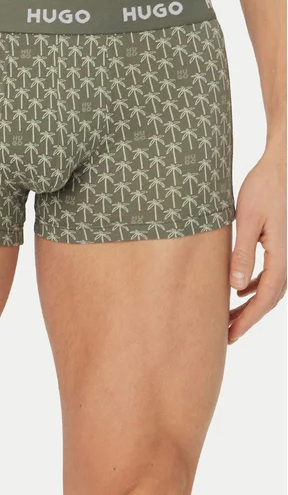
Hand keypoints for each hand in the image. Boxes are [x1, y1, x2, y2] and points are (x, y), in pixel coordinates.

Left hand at [229, 147, 286, 342]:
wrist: (276, 170)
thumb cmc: (260, 191)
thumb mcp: (246, 221)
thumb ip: (242, 253)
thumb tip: (236, 287)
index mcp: (278, 256)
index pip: (264, 298)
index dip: (248, 320)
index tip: (231, 335)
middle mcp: (283, 258)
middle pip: (267, 299)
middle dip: (247, 319)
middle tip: (225, 337)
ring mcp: (280, 252)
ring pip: (266, 289)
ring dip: (249, 305)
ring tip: (228, 319)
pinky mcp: (273, 245)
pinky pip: (265, 274)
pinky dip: (251, 287)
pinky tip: (238, 290)